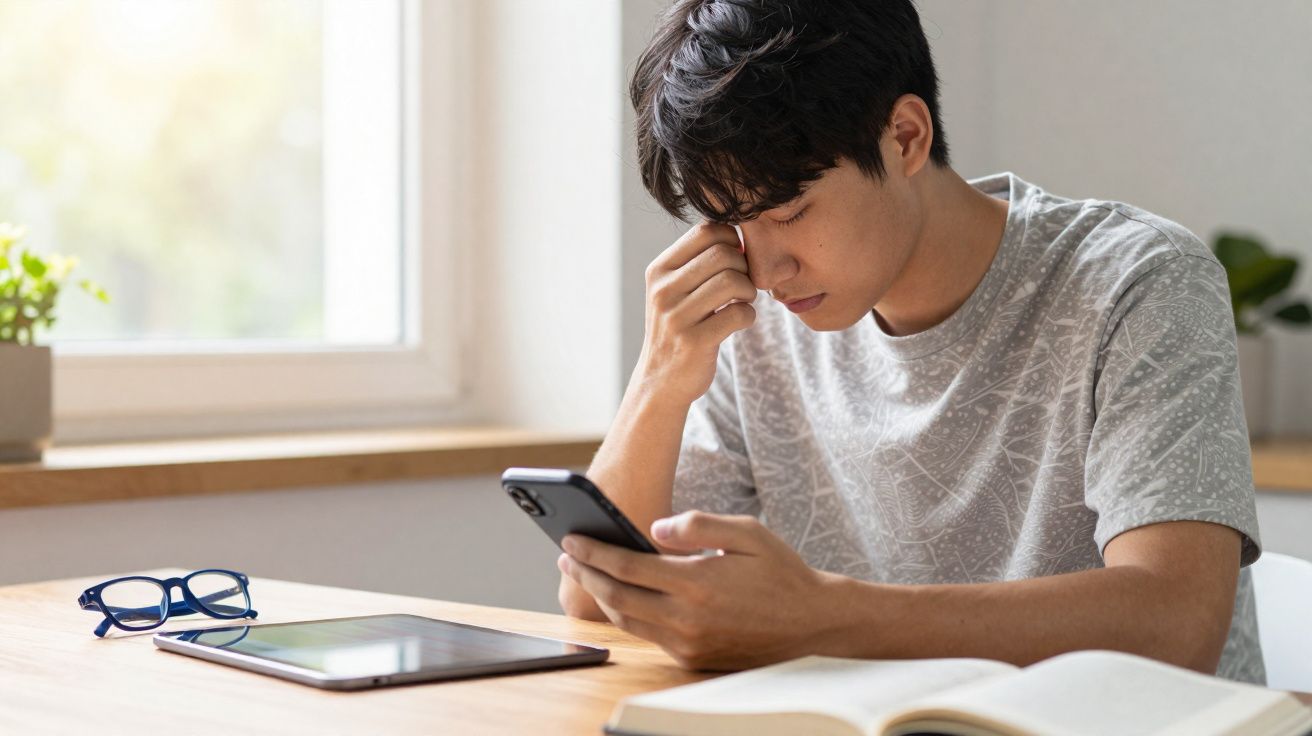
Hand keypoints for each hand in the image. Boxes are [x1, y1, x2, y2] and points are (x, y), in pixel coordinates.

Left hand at [558, 511, 846, 669]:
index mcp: (696, 582)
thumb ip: (698, 525)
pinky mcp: (693, 658)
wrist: (812, 623)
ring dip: (601, 596)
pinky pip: (648, 636)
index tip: (571, 539)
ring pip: (627, 621)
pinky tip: (620, 596)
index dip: (593, 552)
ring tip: (586, 573)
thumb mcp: (746, 532)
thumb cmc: (780, 572)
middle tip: (566, 556)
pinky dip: (627, 615)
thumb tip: (653, 529)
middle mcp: (687, 618)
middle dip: (586, 574)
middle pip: (616, 597)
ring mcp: (688, 643)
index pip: (627, 566)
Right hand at [638, 222, 757, 405]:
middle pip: (722, 254)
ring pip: (732, 281)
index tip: (736, 261)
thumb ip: (700, 263)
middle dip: (744, 267)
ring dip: (749, 291)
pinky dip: (749, 316)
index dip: (732, 240)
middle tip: (744, 285)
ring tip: (743, 301)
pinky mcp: (694, 342)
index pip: (705, 231)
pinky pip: (739, 314)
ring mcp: (676, 317)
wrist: (661, 380)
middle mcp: (663, 290)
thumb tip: (741, 236)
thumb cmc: (679, 327)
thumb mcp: (675, 290)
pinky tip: (740, 321)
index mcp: (659, 270)